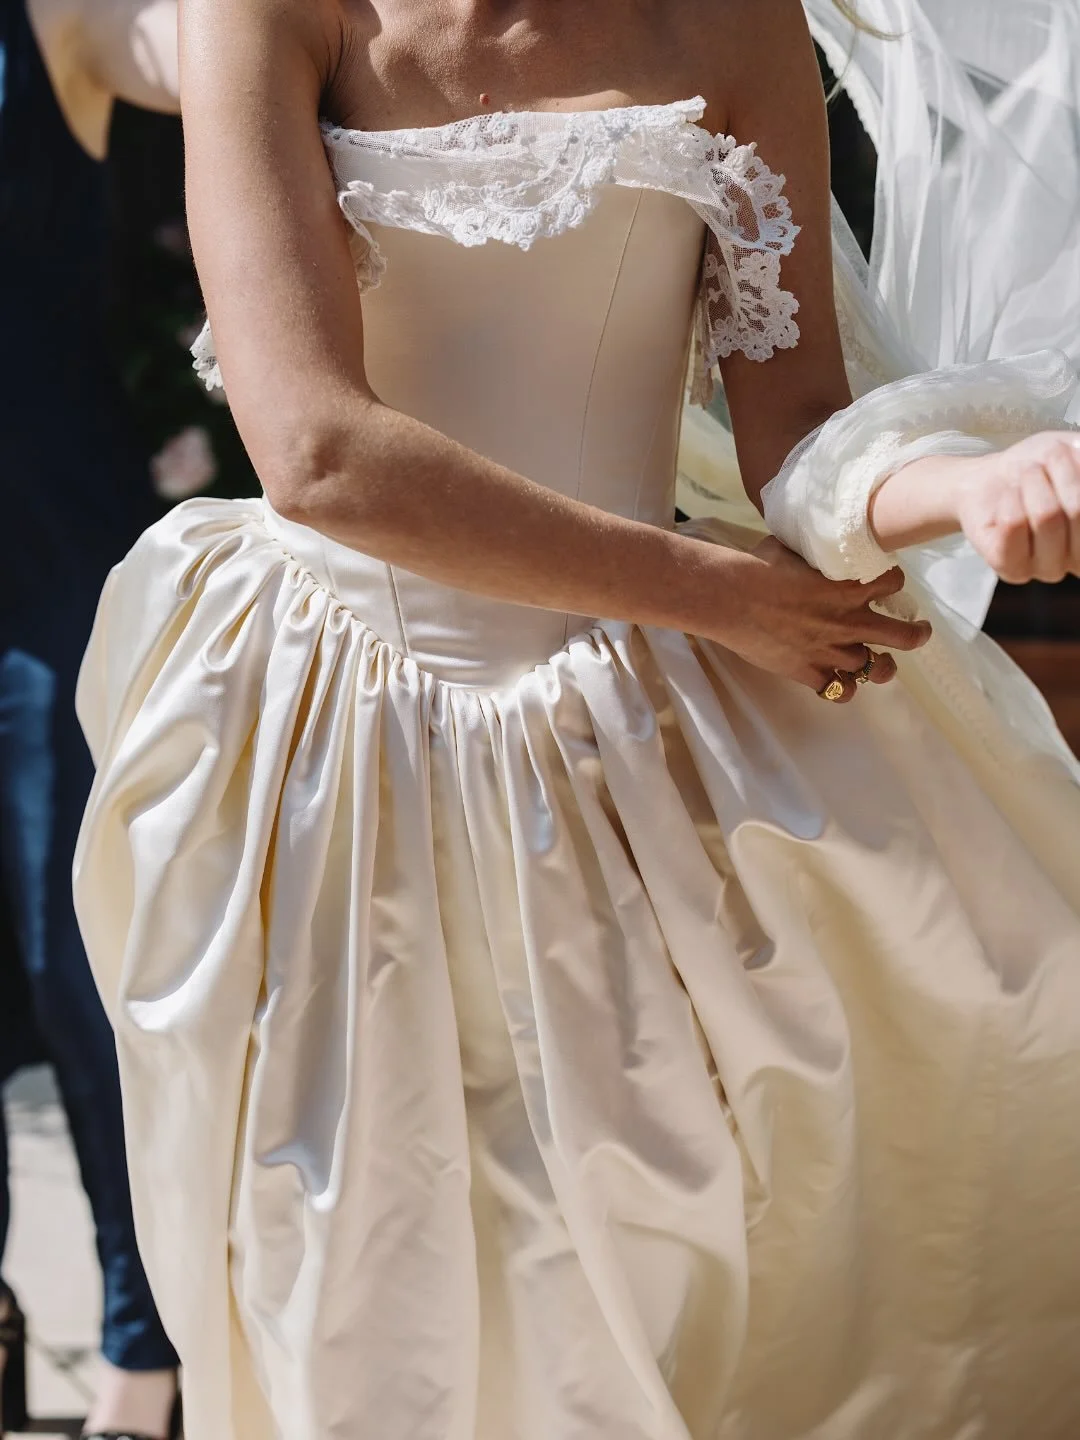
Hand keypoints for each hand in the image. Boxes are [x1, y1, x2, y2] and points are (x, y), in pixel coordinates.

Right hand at [707, 538, 930, 702]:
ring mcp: (832, 650)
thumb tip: (812, 540)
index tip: (888, 581)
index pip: (893, 582)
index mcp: (850, 587)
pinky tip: (840, 681)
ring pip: (877, 668)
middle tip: (920, 631)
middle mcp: (850, 621)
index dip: (892, 581)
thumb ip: (813, 551)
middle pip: (904, 636)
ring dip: (882, 666)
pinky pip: (840, 691)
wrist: (730, 597)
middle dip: (917, 634)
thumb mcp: (793, 547)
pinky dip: (843, 688)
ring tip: (882, 663)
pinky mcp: (809, 672)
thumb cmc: (757, 565)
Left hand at [954, 432, 1079, 583]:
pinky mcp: (1011, 569)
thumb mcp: (1077, 452)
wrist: (993, 477)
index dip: (1078, 475)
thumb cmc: (1043, 467)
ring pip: (1046, 514)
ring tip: (1027, 476)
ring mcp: (1048, 569)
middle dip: (1061, 472)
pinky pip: (1014, 523)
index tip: (1071, 454)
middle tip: (1046, 463)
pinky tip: (1008, 497)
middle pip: (1078, 508)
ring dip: (1033, 481)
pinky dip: (1010, 497)